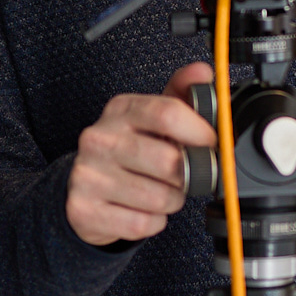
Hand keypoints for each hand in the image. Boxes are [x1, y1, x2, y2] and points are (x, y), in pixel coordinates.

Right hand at [66, 63, 215, 245]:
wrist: (84, 188)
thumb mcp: (152, 118)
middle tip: (185, 175)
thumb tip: (203, 72)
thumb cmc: (129, 151)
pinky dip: (154, 221)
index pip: (168, 113)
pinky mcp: (85, 210)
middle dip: (188, 175)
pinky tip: (143, 209)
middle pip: (168, 161)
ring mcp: (88, 175)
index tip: (212, 144)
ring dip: (171, 200)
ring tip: (161, 191)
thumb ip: (181, 94)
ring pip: (159, 197)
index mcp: (120, 110)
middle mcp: (99, 139)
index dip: (200, 132)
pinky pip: (142, 223)